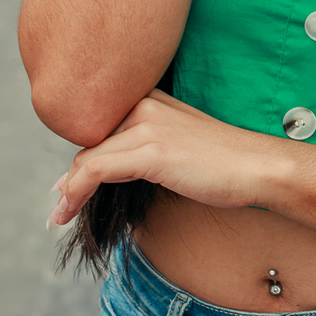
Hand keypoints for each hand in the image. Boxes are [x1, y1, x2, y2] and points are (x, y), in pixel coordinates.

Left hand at [47, 91, 289, 224]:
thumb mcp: (178, 143)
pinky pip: (95, 170)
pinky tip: (67, 210)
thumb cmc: (224, 162)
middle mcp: (143, 104)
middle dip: (70, 177)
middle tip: (58, 206)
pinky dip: (75, 193)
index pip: (100, 125)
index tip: (64, 186)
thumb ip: (146, 145)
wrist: (257, 166)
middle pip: (89, 142)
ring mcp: (146, 125)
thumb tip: (108, 169)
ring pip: (86, 157)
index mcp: (150, 98)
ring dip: (66, 191)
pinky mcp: (151, 151)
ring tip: (57, 217)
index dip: (79, 158)